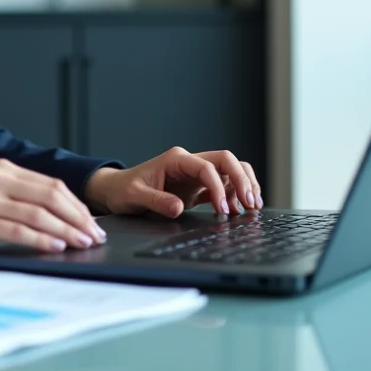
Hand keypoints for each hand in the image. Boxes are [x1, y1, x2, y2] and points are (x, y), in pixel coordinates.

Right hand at [0, 158, 107, 257]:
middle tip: (95, 235)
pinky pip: (19, 230)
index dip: (76, 204)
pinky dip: (42, 239)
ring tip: (82, 243)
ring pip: (39, 213)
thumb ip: (16, 201)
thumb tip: (58, 219)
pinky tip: (55, 248)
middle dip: (78, 217)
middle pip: (51, 195)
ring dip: (66, 230)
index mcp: (1, 169)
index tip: (92, 222)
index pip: (51, 185)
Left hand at [83, 147, 262, 217]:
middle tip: (251, 204)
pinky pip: (225, 185)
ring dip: (244, 184)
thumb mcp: (136, 196)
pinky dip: (235, 195)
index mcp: (176, 160)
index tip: (223, 210)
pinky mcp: (198, 187)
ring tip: (252, 207)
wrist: (118, 190)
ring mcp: (196, 174)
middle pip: (226, 161)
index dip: (219, 188)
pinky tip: (238, 210)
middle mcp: (190, 163)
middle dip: (242, 180)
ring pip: (230, 170)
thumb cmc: (125, 190)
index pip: (207, 167)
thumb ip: (156, 201)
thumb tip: (177, 208)